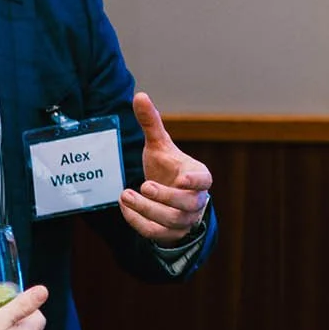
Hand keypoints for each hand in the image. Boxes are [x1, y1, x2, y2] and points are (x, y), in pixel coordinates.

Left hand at [120, 93, 213, 246]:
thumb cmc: (167, 168)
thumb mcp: (160, 145)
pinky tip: (125, 208)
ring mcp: (184, 219)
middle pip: (186, 203)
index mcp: (198, 176)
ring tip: (125, 195)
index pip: (203, 180)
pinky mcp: (170, 234)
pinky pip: (157, 234)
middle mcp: (195, 200)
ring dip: (147, 210)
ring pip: (170, 220)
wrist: (169, 198)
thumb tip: (140, 95)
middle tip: (143, 185)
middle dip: (164, 197)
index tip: (182, 180)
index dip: (195, 182)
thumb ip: (152, 123)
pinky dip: (139, 223)